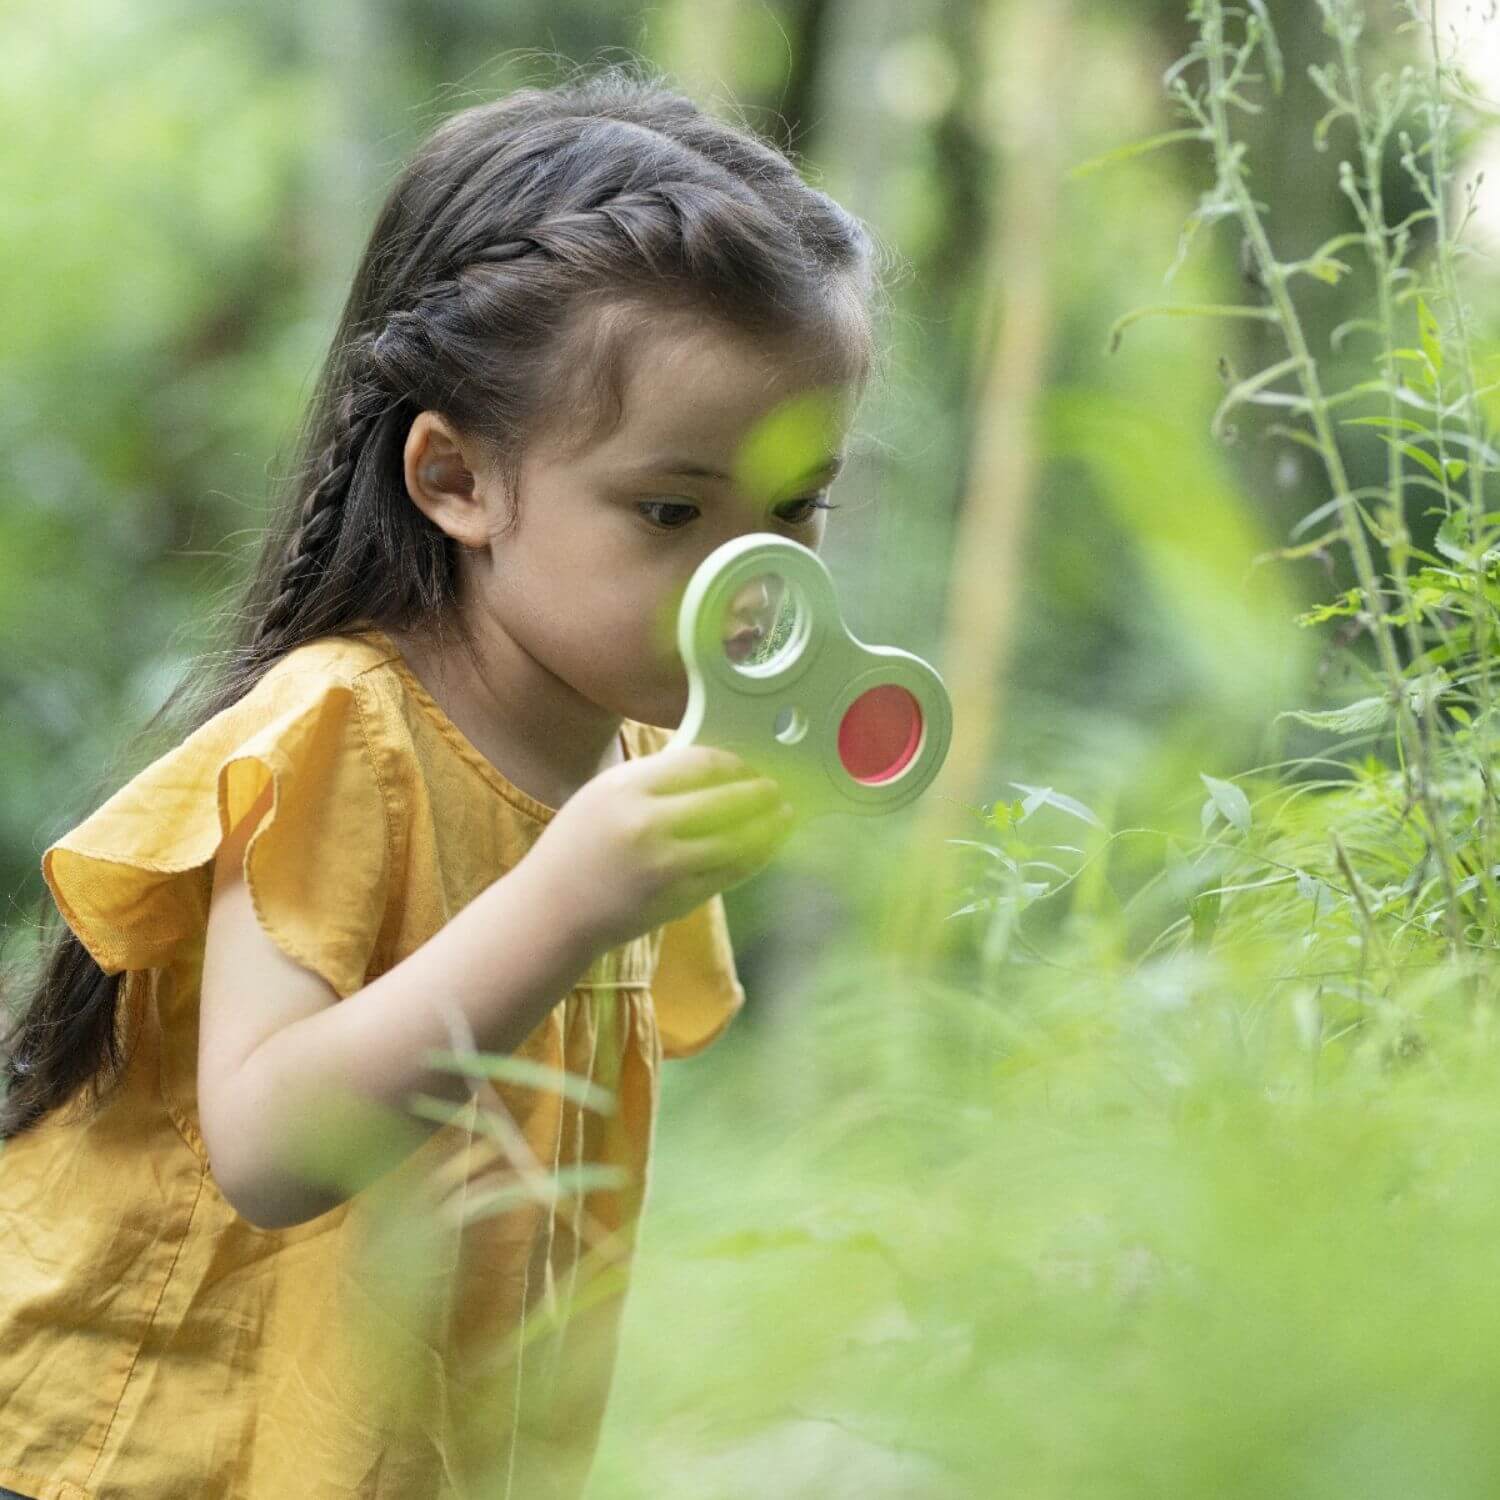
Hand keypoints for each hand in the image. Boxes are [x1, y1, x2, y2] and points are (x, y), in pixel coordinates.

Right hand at [524, 745, 797, 952]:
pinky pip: (731, 871)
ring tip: (784, 812)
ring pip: (737, 838)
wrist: (553, 910)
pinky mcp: (680, 898)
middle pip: (725, 799)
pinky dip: (755, 855)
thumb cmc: (577, 847)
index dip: (733, 763)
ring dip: (768, 824)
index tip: (745, 765)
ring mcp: (667, 866)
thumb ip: (654, 780)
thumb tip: (711, 767)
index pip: (700, 764)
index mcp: (626, 790)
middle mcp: (649, 826)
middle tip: (776, 785)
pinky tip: (766, 843)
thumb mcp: (603, 795)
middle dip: (758, 791)